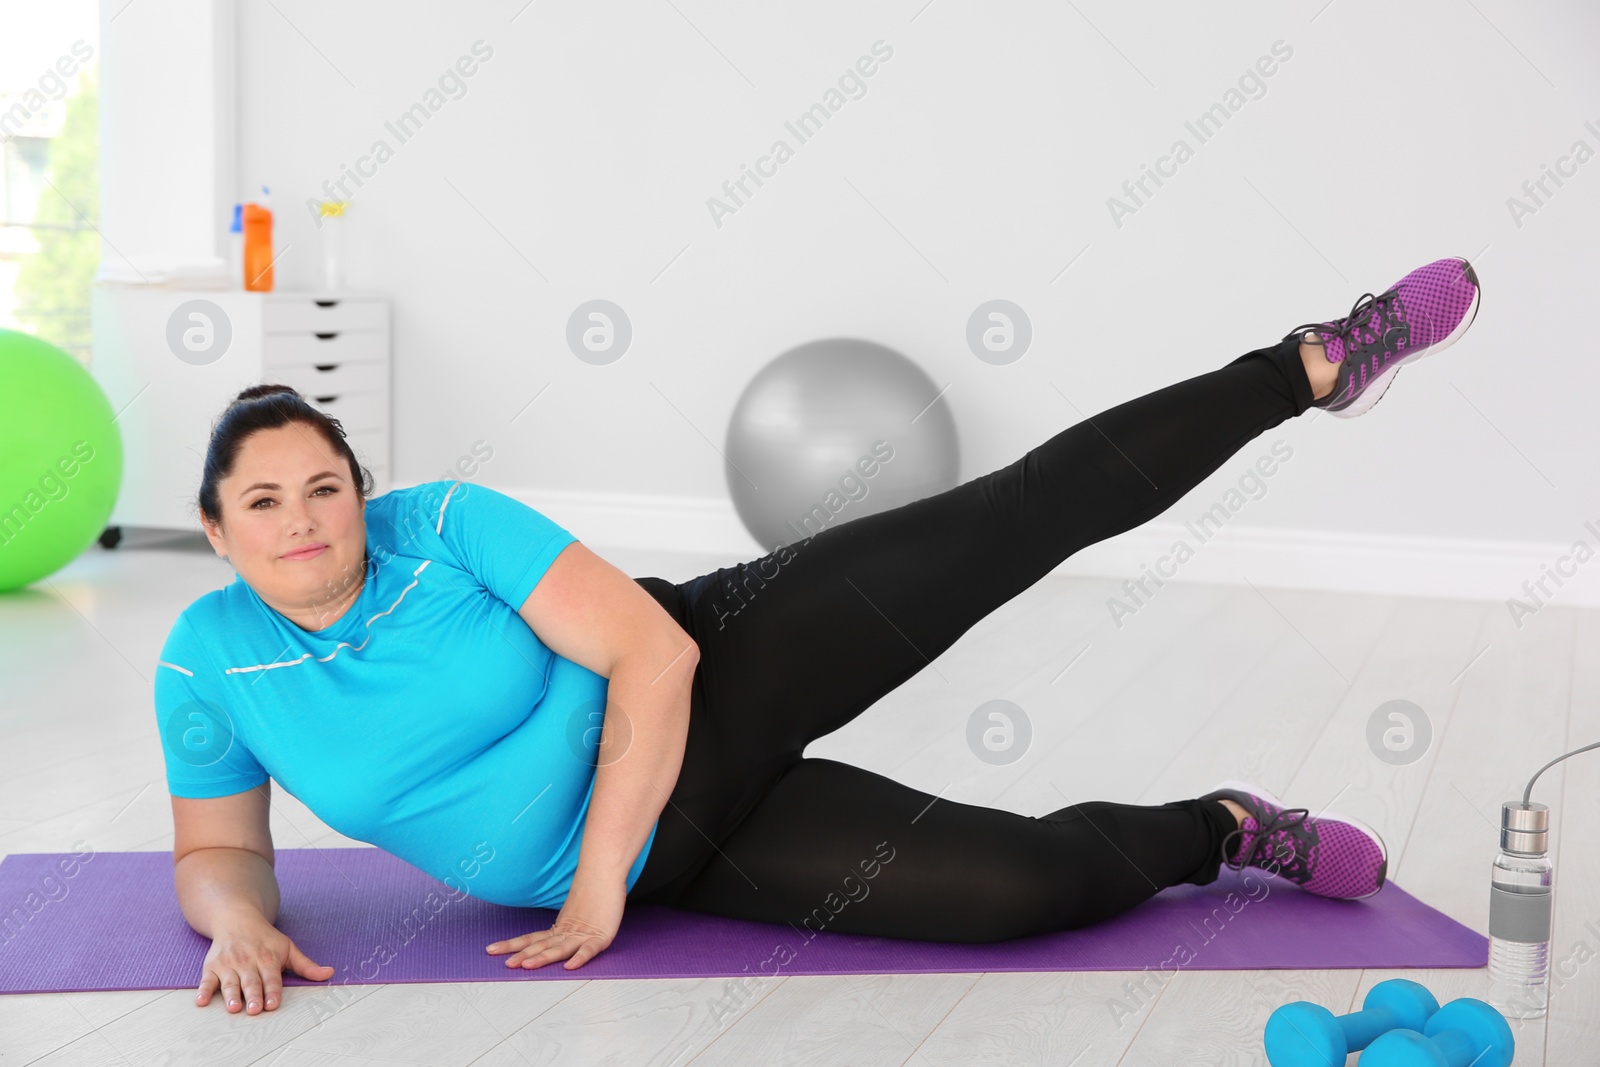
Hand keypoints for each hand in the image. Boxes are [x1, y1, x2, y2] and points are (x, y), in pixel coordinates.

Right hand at [196, 915, 334, 1013]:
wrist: (237, 918)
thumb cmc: (265, 939)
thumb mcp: (288, 948)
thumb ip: (306, 965)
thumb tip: (330, 973)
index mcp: (268, 958)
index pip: (271, 978)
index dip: (272, 991)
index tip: (273, 1004)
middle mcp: (247, 962)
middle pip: (251, 982)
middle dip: (253, 996)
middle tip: (255, 1009)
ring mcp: (229, 965)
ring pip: (230, 983)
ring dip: (231, 995)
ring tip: (233, 1008)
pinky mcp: (212, 967)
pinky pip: (206, 980)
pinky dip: (203, 991)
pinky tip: (201, 1001)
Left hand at [486, 872, 625, 970]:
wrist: (605, 870)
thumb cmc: (593, 891)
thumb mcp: (575, 912)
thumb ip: (564, 925)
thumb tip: (551, 933)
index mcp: (559, 927)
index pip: (531, 938)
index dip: (512, 944)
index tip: (491, 949)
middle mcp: (567, 931)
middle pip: (542, 944)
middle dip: (524, 955)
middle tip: (507, 964)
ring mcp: (583, 933)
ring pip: (561, 948)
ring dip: (544, 957)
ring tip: (528, 966)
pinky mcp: (601, 936)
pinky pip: (589, 949)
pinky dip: (580, 957)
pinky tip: (570, 966)